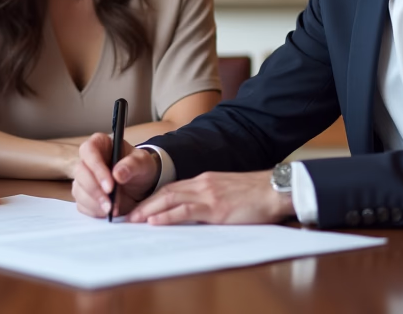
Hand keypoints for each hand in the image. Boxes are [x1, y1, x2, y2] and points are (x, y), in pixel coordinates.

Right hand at [71, 133, 157, 218]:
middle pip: (80, 172)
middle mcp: (88, 160)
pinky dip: (93, 211)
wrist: (143, 184)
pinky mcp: (85, 194)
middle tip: (110, 204)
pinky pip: (81, 204)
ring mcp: (84, 178)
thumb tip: (118, 174)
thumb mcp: (143, 162)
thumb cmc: (141, 167)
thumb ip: (132, 165)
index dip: (96, 168)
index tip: (110, 186)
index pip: (89, 151)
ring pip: (78, 190)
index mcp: (100, 143)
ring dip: (94, 203)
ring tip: (112, 210)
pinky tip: (106, 212)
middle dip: (94, 190)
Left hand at [128, 170, 293, 224]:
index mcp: (204, 181)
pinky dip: (167, 216)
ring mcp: (208, 195)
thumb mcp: (227, 192)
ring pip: (170, 199)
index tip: (139, 209)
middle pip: (165, 192)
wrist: (274, 190)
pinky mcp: (216, 208)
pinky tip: (155, 221)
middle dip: (144, 205)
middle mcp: (202, 184)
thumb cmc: (255, 195)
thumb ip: (210, 199)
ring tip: (134, 221)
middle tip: (128, 217)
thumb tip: (195, 213)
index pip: (171, 188)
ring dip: (149, 211)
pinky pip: (186, 211)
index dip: (152, 199)